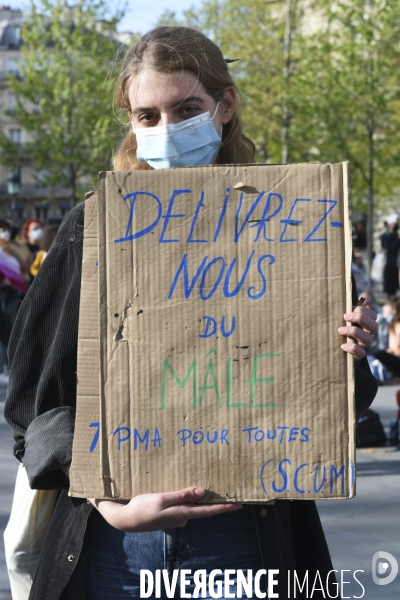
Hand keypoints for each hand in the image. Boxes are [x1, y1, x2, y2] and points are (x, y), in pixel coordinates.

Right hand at [89, 487, 241, 531]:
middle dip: (213, 498)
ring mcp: (175, 516)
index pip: (208, 511)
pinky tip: (182, 488)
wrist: (125, 520)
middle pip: (202, 506)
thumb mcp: (161, 499)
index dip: (224, 508)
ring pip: (191, 504)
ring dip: (196, 496)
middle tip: (227, 488)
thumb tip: (202, 492)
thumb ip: (182, 495)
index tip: (239, 505)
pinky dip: (184, 496)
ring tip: (204, 482)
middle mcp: (182, 517)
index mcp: (182, 514)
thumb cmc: (142, 508)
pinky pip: (181, 503)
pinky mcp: (169, 514)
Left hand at [338, 305, 377, 359]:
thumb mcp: (342, 319)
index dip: (363, 310)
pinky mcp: (357, 355)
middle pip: (374, 326)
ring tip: (340, 330)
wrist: (334, 348)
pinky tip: (343, 345)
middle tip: (345, 317)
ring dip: (354, 332)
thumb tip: (341, 302)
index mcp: (365, 324)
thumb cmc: (339, 328)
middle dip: (361, 319)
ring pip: (368, 339)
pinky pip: (361, 353)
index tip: (349, 309)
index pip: (373, 316)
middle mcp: (366, 334)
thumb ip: (345, 312)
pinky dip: (353, 348)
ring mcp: (363, 345)